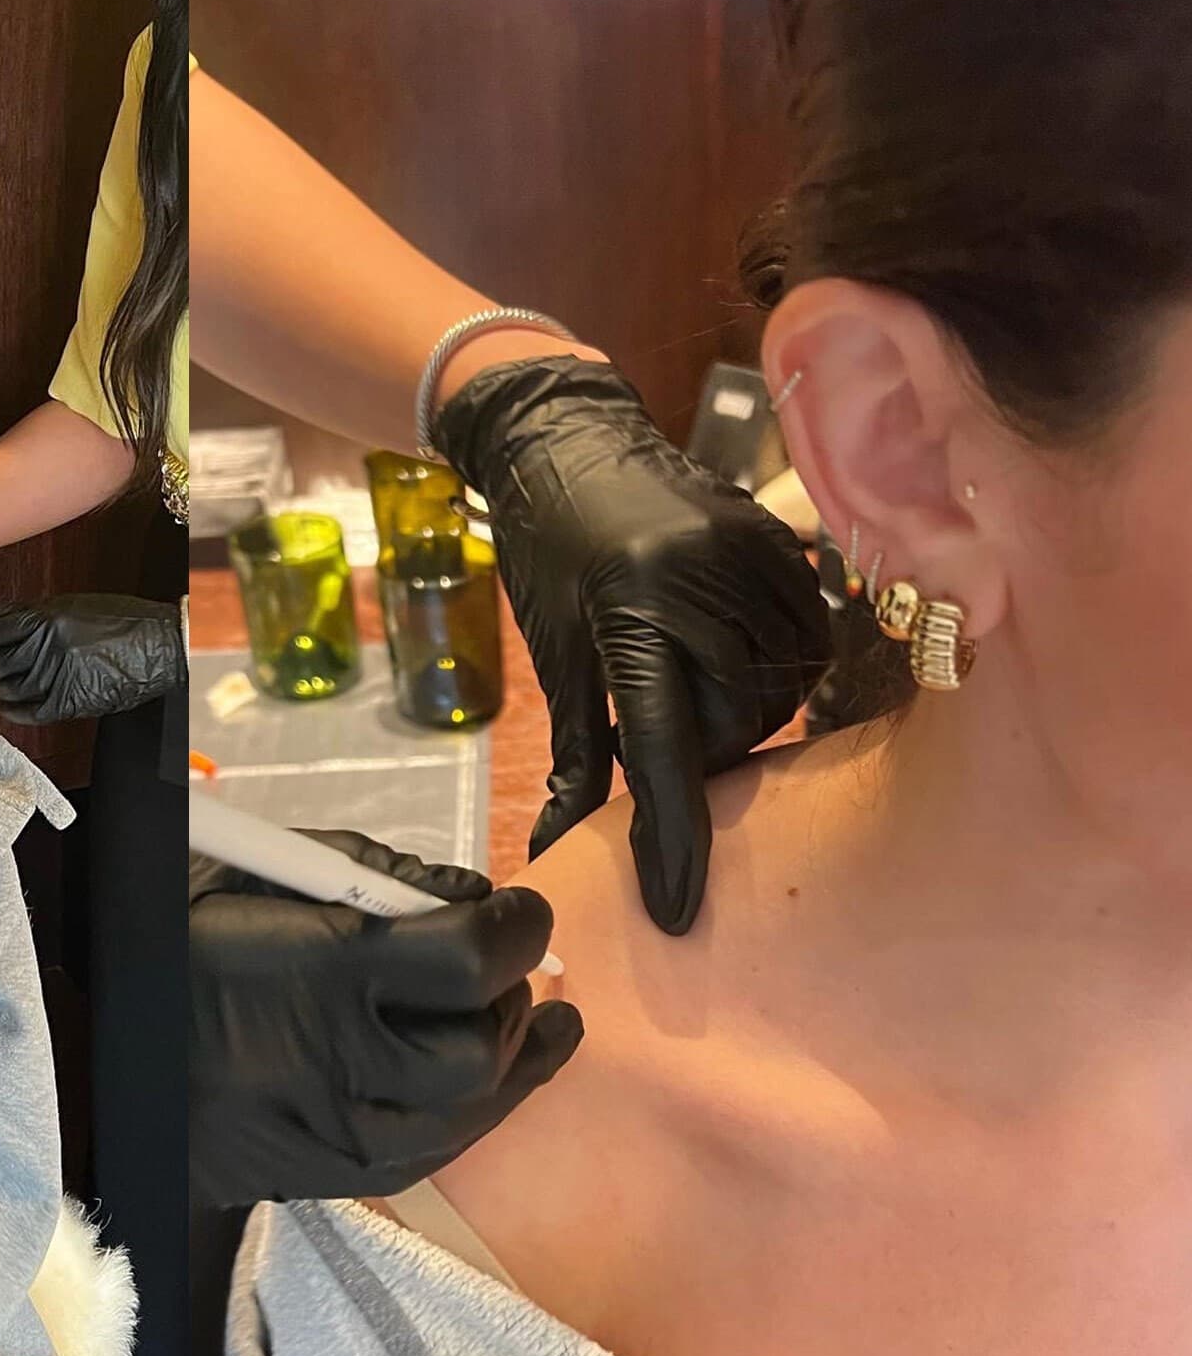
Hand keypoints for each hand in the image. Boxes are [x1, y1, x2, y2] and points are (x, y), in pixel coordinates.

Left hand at [0, 594, 184, 725]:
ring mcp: (59, 676)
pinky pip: (31, 711)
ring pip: (9, 687)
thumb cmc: (117, 618)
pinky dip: (12, 710)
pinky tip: (3, 705)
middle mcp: (48, 648)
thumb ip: (26, 610)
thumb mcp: (69, 603)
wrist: (158, 645)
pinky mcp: (72, 701)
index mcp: (46, 619)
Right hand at [185, 830, 581, 1204]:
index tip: (516, 909)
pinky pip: (441, 1150)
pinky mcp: (336, 1178)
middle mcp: (335, 1063)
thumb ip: (362, 870)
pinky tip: (477, 1074)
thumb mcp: (243, 872)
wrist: (94, 1072)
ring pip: (477, 1106)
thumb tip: (467, 896)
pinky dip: (474, 1108)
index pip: (473, 957)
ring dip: (507, 1055)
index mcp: (312, 971)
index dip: (517, 926)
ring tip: (511, 1017)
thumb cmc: (169, 949)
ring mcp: (338, 1134)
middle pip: (484, 1041)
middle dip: (509, 993)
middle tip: (496, 963)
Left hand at [434, 355, 830, 933]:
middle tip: (669, 743)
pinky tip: (738, 663)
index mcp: (631, 611)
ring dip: (744, 717)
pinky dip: (776, 672)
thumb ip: (574, 754)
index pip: (663, 749)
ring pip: (778, 693)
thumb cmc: (549, 556)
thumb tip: (558, 849)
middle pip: (735, 726)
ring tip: (698, 695)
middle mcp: (702, 581)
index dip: (671, 839)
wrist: (569, 443)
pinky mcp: (785, 541)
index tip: (677, 912)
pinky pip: (807, 641)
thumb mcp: (555, 655)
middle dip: (705, 756)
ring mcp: (753, 556)